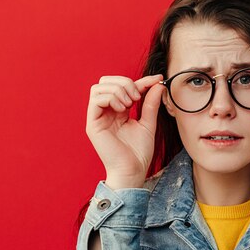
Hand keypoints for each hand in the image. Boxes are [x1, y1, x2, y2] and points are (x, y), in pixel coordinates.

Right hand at [86, 74, 164, 188]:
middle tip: (137, 97)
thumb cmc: (139, 152)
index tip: (157, 79)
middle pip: (106, 80)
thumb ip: (150, 103)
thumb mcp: (148, 123)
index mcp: (117, 110)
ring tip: (129, 105)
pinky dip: (111, 98)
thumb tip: (157, 83)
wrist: (133, 170)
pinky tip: (122, 110)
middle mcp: (105, 112)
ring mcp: (97, 117)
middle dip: (125, 82)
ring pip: (99, 87)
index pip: (124, 86)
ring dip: (118, 90)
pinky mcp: (92, 124)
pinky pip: (95, 99)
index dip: (141, 80)